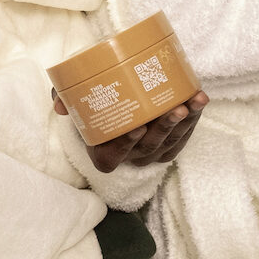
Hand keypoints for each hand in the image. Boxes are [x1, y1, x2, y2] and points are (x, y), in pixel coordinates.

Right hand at [54, 89, 208, 172]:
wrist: (117, 111)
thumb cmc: (97, 109)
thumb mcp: (78, 105)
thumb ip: (67, 100)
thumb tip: (59, 103)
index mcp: (104, 153)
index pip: (113, 156)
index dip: (125, 145)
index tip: (135, 127)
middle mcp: (130, 158)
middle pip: (149, 147)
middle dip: (164, 128)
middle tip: (174, 109)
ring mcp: (152, 153)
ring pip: (170, 141)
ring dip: (185, 122)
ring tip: (192, 102)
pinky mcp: (169, 145)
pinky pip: (184, 136)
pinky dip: (194, 119)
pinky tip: (199, 100)